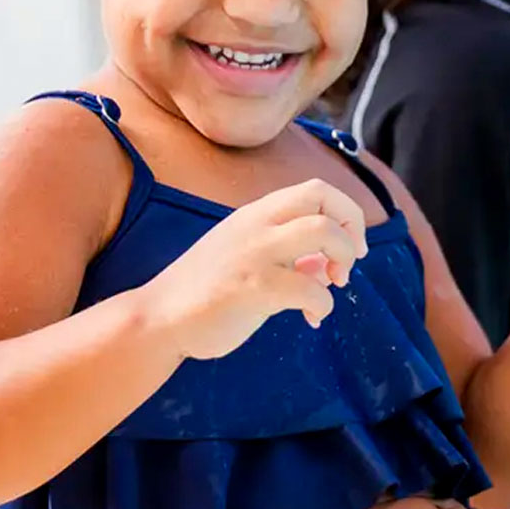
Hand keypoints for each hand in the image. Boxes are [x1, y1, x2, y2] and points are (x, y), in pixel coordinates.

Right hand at [137, 177, 367, 359]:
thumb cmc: (205, 291)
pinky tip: (311, 317)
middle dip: (351, 230)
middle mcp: (256, 224)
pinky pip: (310, 288)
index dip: (346, 214)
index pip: (316, 190)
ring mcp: (254, 253)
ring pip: (322, 232)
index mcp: (256, 214)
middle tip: (346, 267)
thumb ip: (289, 256)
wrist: (157, 318)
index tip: (350, 247)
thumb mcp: (248, 259)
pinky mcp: (252, 287)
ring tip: (332, 286)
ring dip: (342, 260)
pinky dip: (323, 304)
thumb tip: (329, 264)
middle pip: (324, 199)